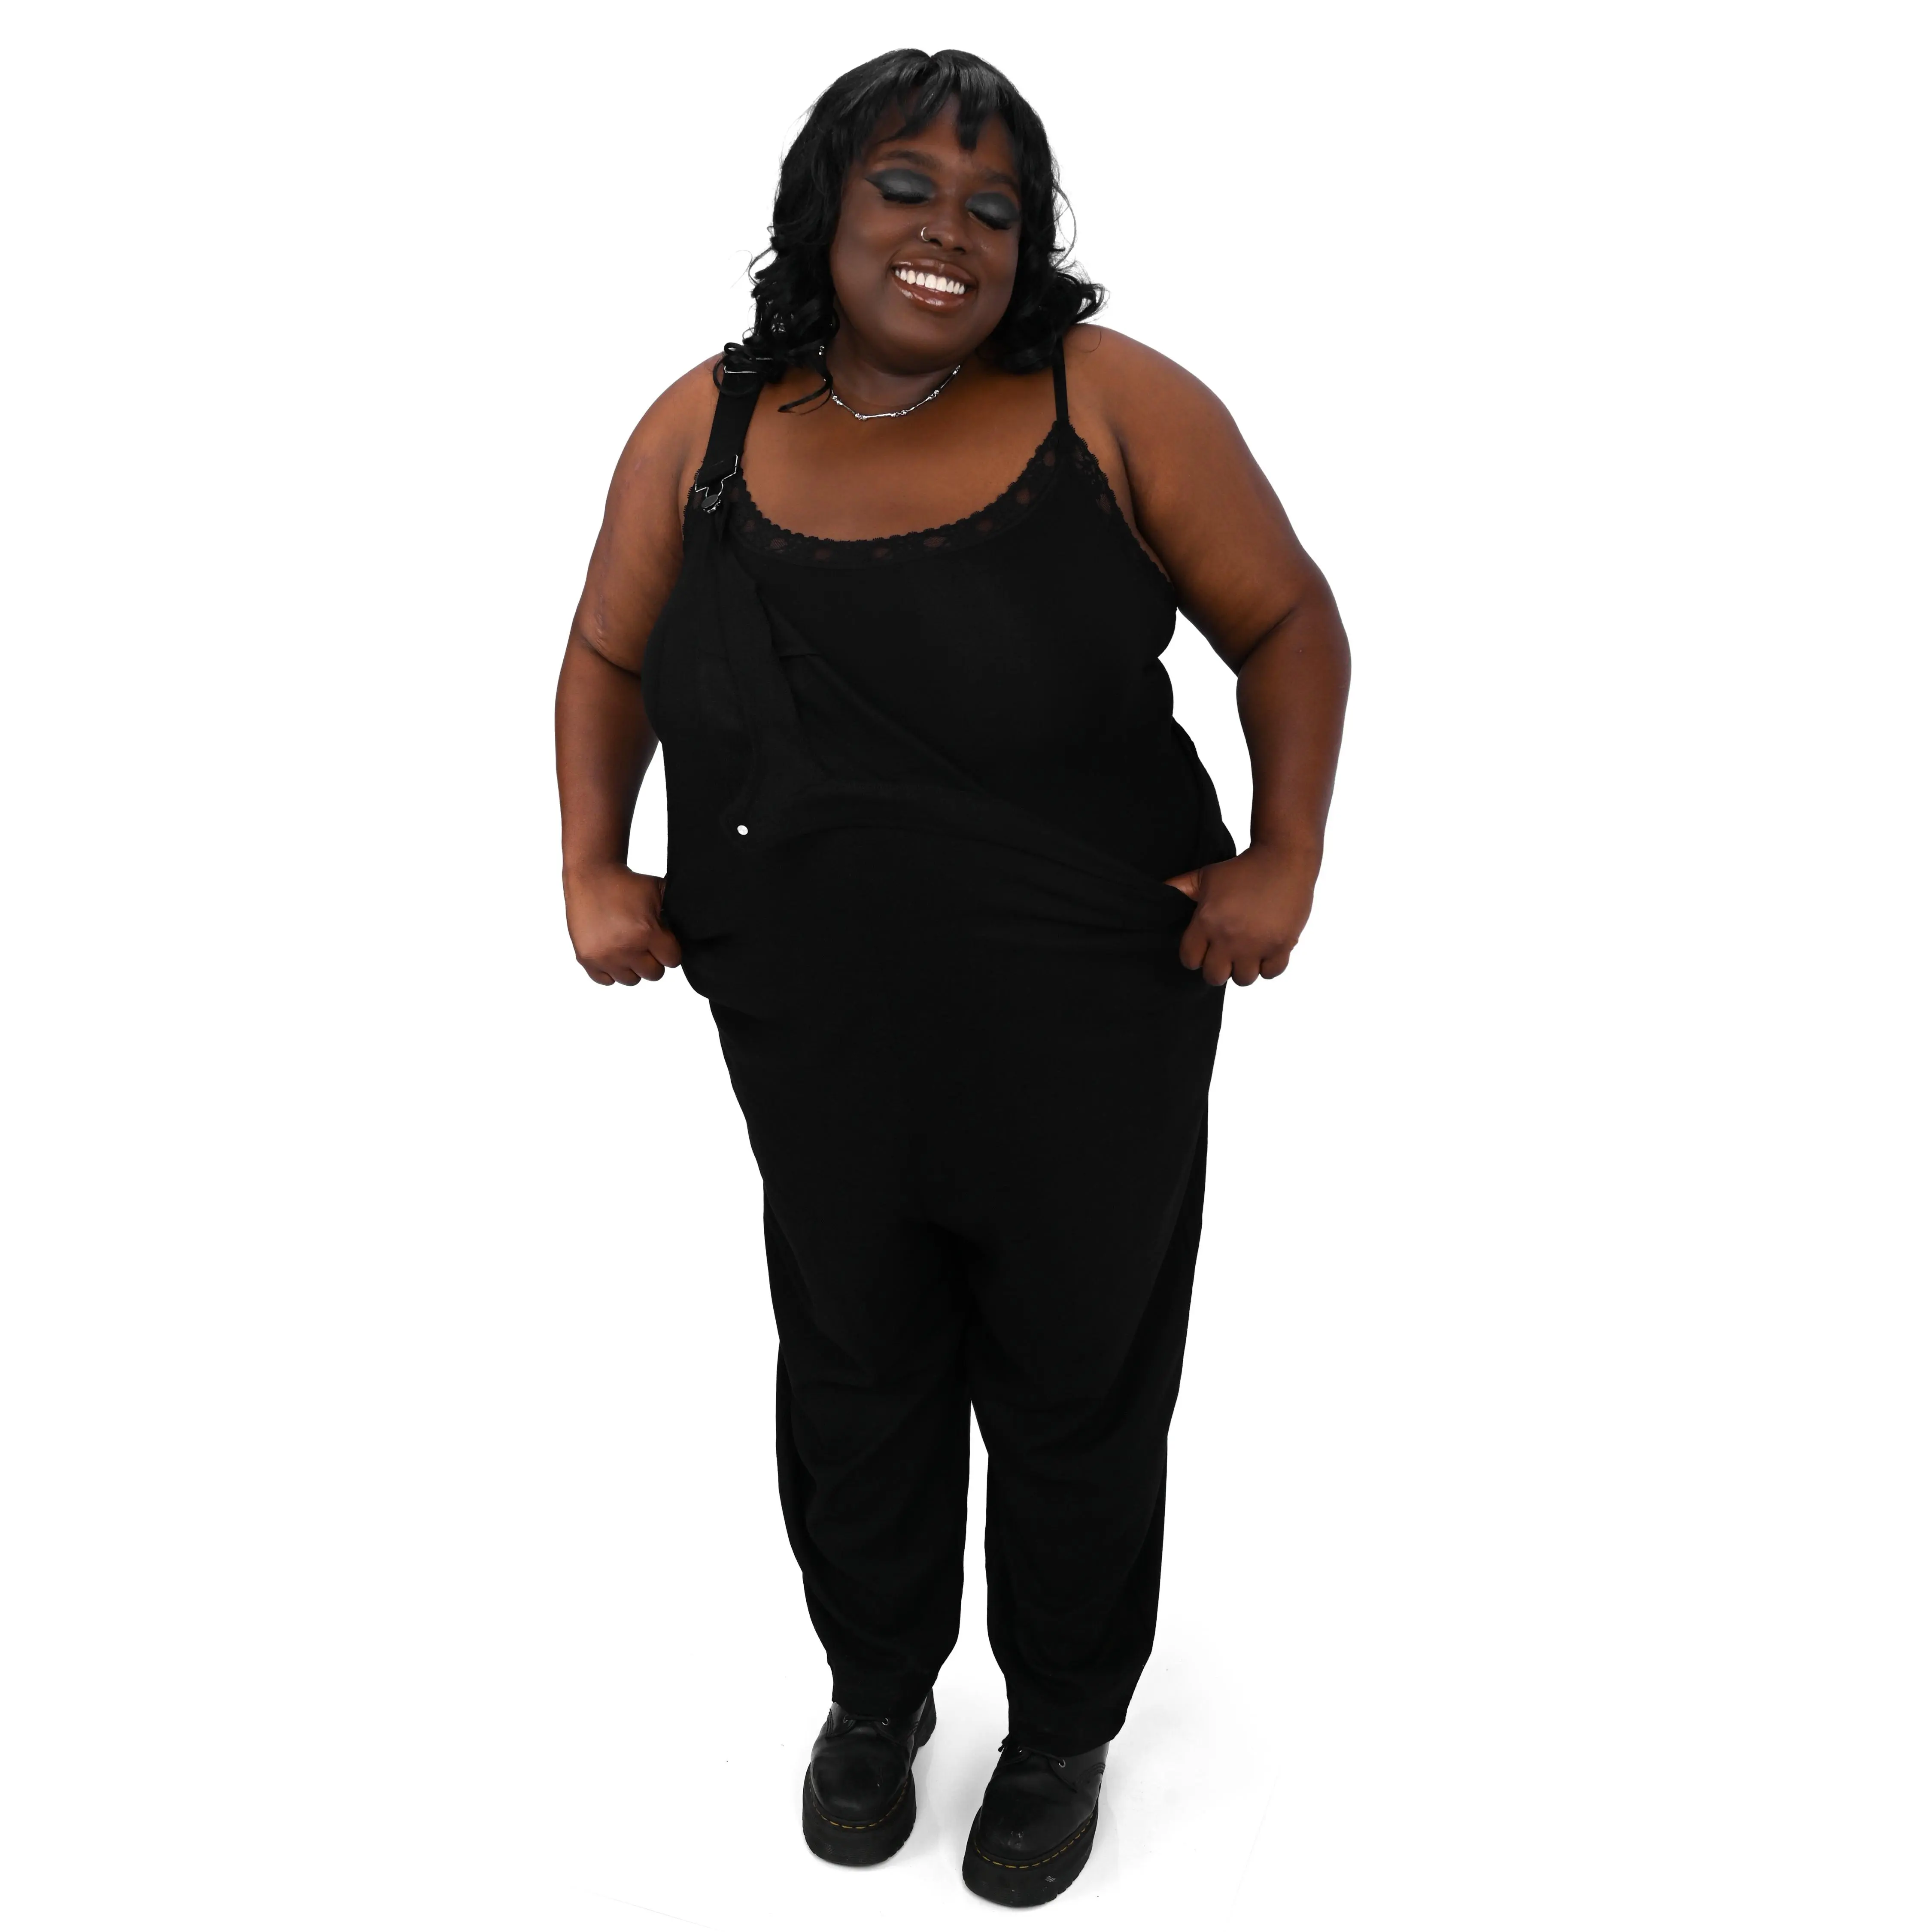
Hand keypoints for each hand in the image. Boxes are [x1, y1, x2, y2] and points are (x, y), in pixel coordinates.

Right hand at [564, 863, 682, 984]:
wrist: (592, 876)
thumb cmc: (626, 884)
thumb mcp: (658, 891)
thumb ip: (675, 914)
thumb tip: (690, 929)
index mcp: (646, 933)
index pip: (672, 960)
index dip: (669, 950)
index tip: (662, 940)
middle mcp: (625, 949)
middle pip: (654, 974)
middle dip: (653, 960)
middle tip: (645, 943)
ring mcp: (604, 957)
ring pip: (631, 980)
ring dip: (632, 967)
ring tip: (627, 947)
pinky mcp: (587, 959)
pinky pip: (606, 980)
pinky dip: (610, 970)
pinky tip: (612, 953)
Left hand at [1163, 843, 1318, 986]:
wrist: (1282, 859)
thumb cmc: (1242, 868)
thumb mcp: (1205, 875)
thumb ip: (1180, 888)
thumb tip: (1158, 890)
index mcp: (1207, 922)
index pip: (1190, 960)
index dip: (1195, 956)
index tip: (1204, 948)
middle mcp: (1229, 937)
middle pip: (1214, 977)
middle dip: (1218, 967)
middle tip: (1225, 954)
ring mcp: (1256, 944)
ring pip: (1243, 979)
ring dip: (1243, 968)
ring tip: (1246, 952)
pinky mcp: (1281, 946)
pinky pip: (1270, 974)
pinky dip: (1268, 966)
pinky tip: (1265, 950)